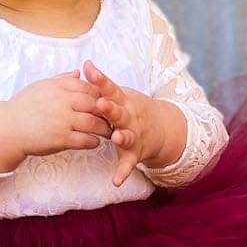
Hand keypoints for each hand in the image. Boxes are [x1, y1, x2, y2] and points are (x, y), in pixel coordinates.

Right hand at [0, 71, 112, 171]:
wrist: (7, 129)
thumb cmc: (23, 107)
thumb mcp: (41, 87)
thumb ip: (61, 79)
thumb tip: (78, 72)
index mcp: (59, 87)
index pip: (88, 87)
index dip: (100, 95)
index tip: (106, 102)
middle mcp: (62, 102)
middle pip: (94, 104)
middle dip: (107, 112)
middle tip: (115, 118)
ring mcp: (62, 120)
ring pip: (93, 123)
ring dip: (104, 128)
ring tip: (109, 132)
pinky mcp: (60, 138)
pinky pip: (84, 140)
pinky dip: (93, 141)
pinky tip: (95, 142)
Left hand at [81, 60, 181, 186]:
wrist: (161, 128)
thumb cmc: (131, 109)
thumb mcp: (120, 95)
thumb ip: (101, 84)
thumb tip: (84, 64)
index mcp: (123, 102)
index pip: (111, 89)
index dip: (101, 80)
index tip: (90, 71)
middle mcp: (130, 117)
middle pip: (119, 112)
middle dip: (110, 109)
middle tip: (101, 104)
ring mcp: (134, 135)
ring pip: (127, 136)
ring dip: (121, 136)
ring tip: (115, 137)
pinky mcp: (135, 153)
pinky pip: (128, 164)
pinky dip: (123, 172)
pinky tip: (116, 181)